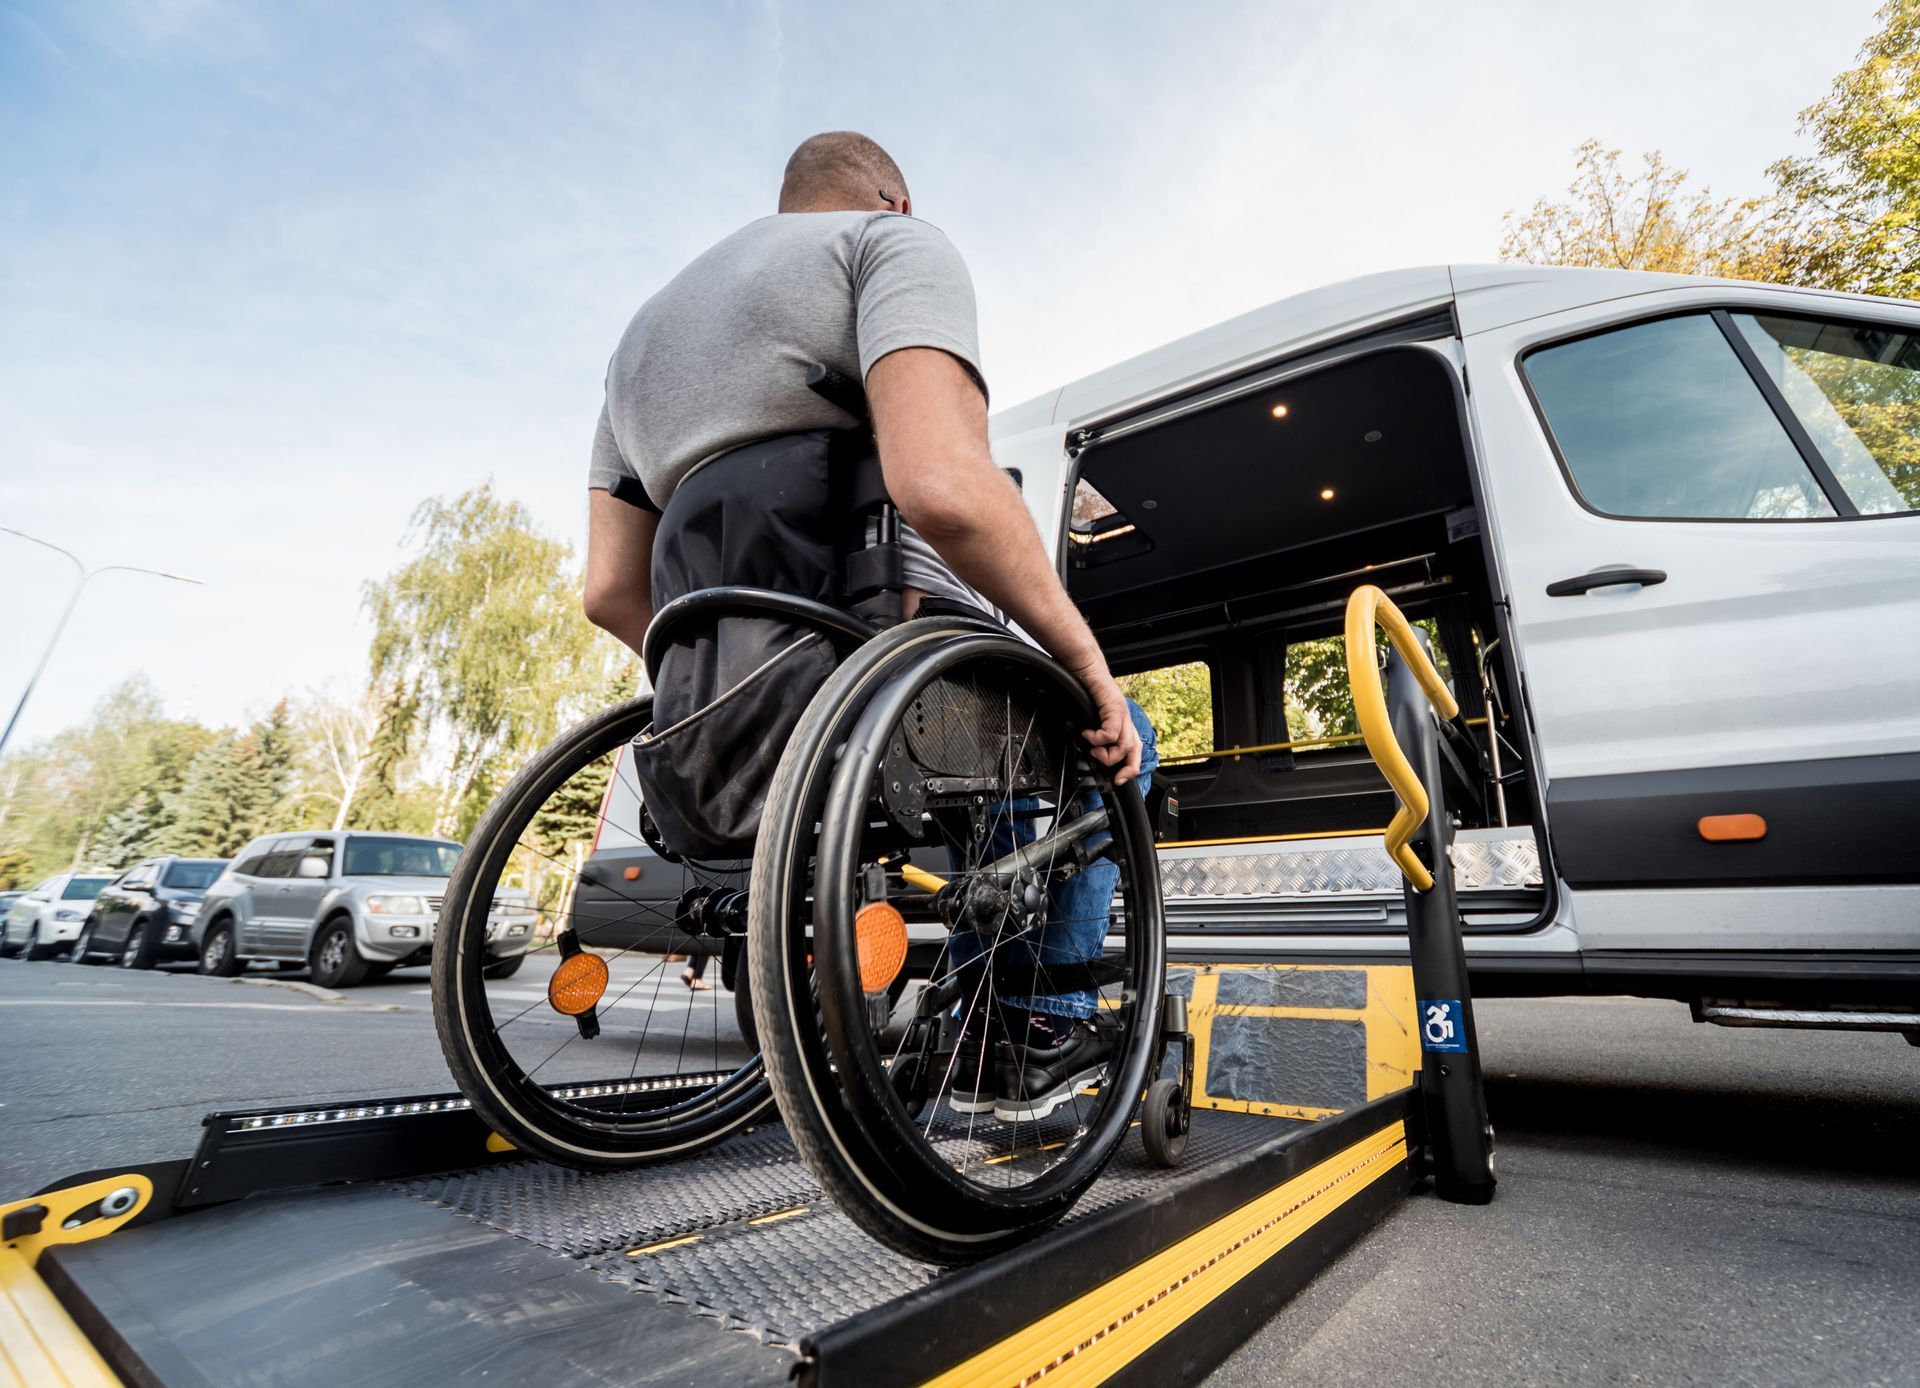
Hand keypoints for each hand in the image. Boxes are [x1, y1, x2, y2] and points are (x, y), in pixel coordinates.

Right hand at [1077, 661, 1141, 785]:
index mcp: (1122, 723)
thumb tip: (1089, 752)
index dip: (1129, 768)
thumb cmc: (1086, 691)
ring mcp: (1122, 713)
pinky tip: (1088, 734)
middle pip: (1136, 751)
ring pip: (1124, 745)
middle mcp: (1125, 719)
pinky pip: (1111, 732)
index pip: (1134, 751)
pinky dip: (1098, 738)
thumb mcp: (1090, 719)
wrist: (1084, 668)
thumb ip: (1094, 735)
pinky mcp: (1115, 707)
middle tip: (1115, 778)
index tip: (1118, 780)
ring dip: (1106, 754)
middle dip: (1128, 769)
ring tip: (1092, 748)